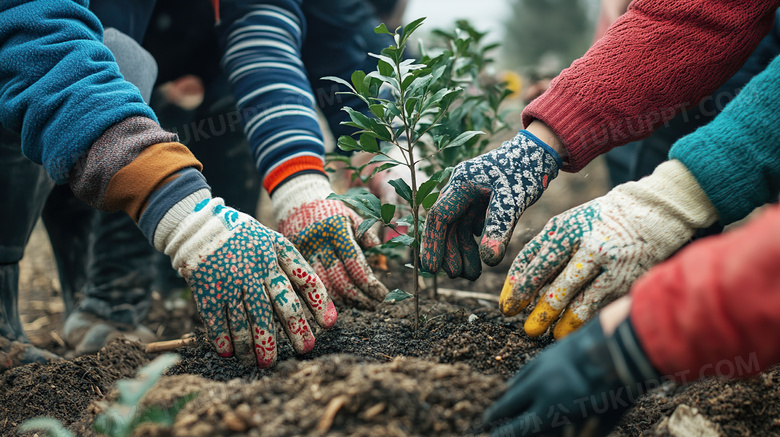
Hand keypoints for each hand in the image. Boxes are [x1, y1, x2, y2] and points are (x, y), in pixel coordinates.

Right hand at [158, 195, 336, 368]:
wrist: (198, 226)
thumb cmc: (243, 239)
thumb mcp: (271, 242)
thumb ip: (292, 266)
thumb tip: (314, 295)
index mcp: (276, 253)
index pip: (305, 280)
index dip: (319, 303)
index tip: (329, 324)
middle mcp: (257, 268)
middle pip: (281, 305)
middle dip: (295, 331)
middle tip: (305, 351)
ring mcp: (232, 280)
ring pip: (249, 320)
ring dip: (257, 345)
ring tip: (263, 363)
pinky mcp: (208, 290)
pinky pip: (217, 321)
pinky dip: (224, 339)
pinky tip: (230, 353)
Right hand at [273, 175, 387, 307]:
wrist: (295, 204)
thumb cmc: (330, 211)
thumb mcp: (350, 215)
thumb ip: (365, 233)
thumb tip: (378, 252)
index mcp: (335, 229)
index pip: (354, 263)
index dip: (370, 283)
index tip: (382, 295)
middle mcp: (317, 244)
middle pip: (340, 280)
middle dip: (360, 298)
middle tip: (374, 306)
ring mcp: (302, 255)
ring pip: (324, 289)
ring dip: (344, 302)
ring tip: (360, 305)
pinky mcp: (291, 264)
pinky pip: (309, 287)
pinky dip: (326, 298)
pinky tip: (341, 301)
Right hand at [421, 130, 560, 278]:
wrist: (540, 152)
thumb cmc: (525, 169)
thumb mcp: (513, 200)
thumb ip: (500, 228)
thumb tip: (490, 261)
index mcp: (460, 183)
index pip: (439, 217)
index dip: (434, 244)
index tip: (433, 269)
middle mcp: (459, 189)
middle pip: (446, 226)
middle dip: (448, 252)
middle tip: (457, 275)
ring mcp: (469, 196)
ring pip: (458, 229)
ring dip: (462, 251)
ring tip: (472, 275)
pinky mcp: (481, 202)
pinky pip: (470, 226)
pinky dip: (474, 244)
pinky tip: (480, 258)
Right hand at [483, 316, 659, 436]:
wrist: (618, 349)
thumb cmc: (614, 394)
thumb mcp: (596, 424)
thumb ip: (571, 432)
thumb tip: (549, 432)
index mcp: (550, 409)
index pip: (516, 428)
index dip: (501, 434)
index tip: (491, 436)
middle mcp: (539, 387)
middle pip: (507, 405)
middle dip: (495, 416)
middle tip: (486, 423)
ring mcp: (540, 368)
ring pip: (513, 385)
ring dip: (505, 398)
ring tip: (499, 408)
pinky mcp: (546, 355)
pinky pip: (524, 371)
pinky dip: (518, 382)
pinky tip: (516, 387)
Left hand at [500, 160, 717, 338]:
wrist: (653, 211)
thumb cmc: (600, 221)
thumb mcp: (569, 224)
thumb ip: (545, 250)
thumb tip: (520, 284)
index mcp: (565, 229)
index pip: (532, 262)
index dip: (517, 287)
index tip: (506, 306)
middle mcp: (586, 246)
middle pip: (554, 285)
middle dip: (536, 311)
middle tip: (524, 328)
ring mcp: (609, 264)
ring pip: (578, 301)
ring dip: (559, 322)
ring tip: (546, 335)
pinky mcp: (626, 279)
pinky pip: (600, 305)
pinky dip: (583, 320)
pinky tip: (571, 330)